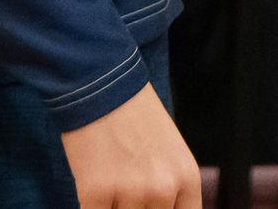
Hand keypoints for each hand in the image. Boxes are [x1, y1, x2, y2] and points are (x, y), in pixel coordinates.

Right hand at [58, 83, 203, 207]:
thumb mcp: (169, 151)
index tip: (149, 206)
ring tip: (109, 183)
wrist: (101, 82)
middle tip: (124, 189)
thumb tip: (161, 208)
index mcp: (186, 177)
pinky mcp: (95, 192)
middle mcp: (163, 188)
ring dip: (113, 207)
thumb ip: (170, 186)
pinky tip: (91, 192)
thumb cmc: (135, 115)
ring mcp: (130, 191)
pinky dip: (91, 206)